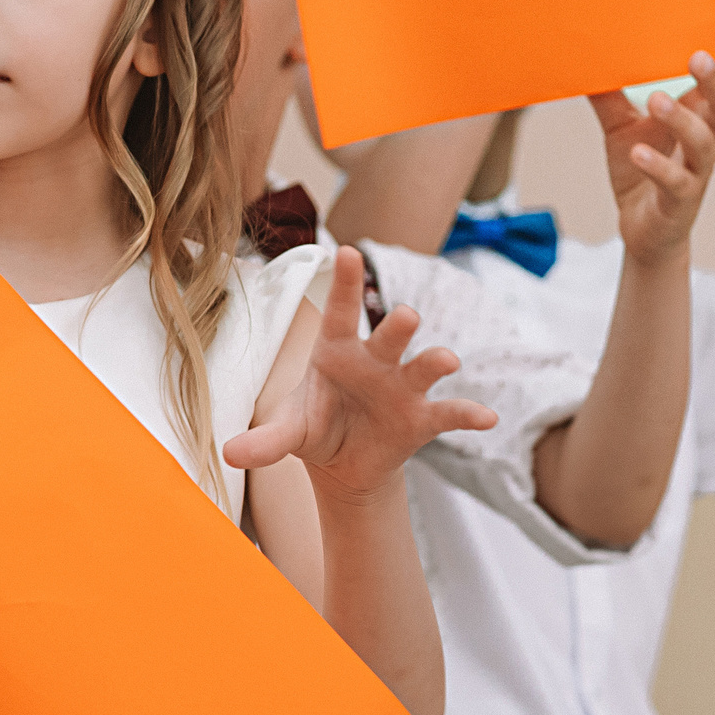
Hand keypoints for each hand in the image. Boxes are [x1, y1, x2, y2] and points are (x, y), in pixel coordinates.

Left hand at [225, 248, 496, 501]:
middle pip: (389, 336)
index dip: (345, 284)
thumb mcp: (289, 432)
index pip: (340, 312)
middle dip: (397, 326)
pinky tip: (486, 417)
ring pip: (422, 367)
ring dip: (435, 362)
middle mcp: (375, 362)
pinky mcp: (422, 419)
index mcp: (337, 352)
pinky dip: (467, 414)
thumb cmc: (316, 427)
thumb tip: (228, 454)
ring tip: (445, 360)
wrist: (343, 464)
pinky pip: (448, 413)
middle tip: (405, 316)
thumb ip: (264, 441)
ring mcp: (403, 388)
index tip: (347, 251)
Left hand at [586, 17, 714, 264]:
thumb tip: (583, 59)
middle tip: (698, 57)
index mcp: (700, 116)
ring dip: (684, 120)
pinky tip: (638, 152)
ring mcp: (697, 172)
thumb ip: (609, 96)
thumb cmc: (639, 169)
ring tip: (657, 100)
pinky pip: (676, 181)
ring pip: (705, 143)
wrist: (642, 229)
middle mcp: (708, 141)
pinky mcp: (680, 200)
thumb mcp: (620, 127)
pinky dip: (657, 165)